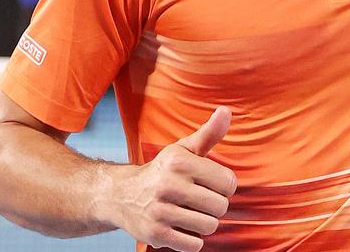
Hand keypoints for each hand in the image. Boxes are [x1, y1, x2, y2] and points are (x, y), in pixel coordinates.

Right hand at [108, 107, 237, 251]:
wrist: (120, 195)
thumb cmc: (162, 170)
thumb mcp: (183, 149)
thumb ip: (209, 133)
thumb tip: (226, 111)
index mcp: (179, 162)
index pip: (228, 182)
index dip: (225, 186)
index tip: (212, 185)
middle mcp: (168, 185)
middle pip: (221, 207)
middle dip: (215, 206)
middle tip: (200, 201)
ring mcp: (160, 211)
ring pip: (209, 226)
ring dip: (204, 223)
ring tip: (191, 214)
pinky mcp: (155, 234)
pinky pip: (193, 245)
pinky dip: (193, 240)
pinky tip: (182, 228)